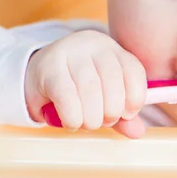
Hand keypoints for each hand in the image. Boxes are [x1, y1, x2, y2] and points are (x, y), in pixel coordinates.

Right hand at [25, 30, 147, 138]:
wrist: (38, 71)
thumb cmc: (78, 86)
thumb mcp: (104, 95)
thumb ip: (122, 112)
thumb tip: (138, 133)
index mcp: (113, 49)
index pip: (133, 71)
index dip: (135, 98)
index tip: (128, 114)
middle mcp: (94, 44)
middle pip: (113, 81)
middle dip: (111, 111)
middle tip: (103, 122)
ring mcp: (71, 52)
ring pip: (91, 90)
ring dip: (92, 118)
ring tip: (87, 124)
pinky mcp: (49, 67)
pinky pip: (67, 96)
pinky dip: (73, 117)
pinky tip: (72, 123)